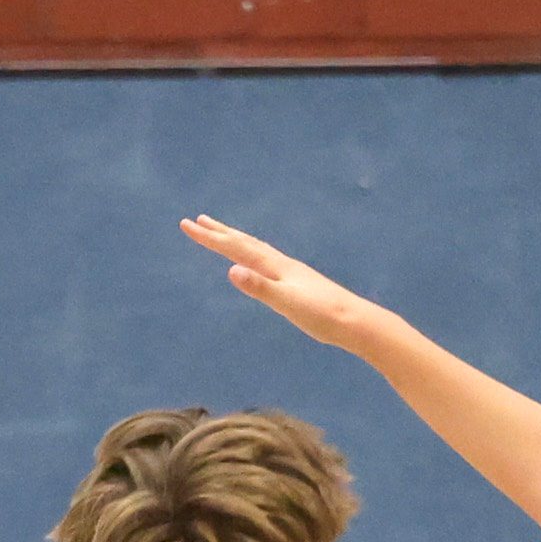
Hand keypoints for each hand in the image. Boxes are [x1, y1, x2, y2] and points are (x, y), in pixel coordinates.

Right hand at [180, 215, 383, 353]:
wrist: (354, 321)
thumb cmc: (321, 315)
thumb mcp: (286, 303)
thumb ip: (259, 287)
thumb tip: (231, 270)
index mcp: (274, 266)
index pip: (235, 248)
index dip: (209, 237)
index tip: (187, 225)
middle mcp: (281, 263)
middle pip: (244, 242)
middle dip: (218, 232)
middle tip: (196, 220)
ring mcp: (290, 271)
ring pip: (256, 248)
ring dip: (236, 239)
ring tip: (223, 233)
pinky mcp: (297, 281)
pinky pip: (267, 260)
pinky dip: (254, 254)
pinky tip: (257, 261)